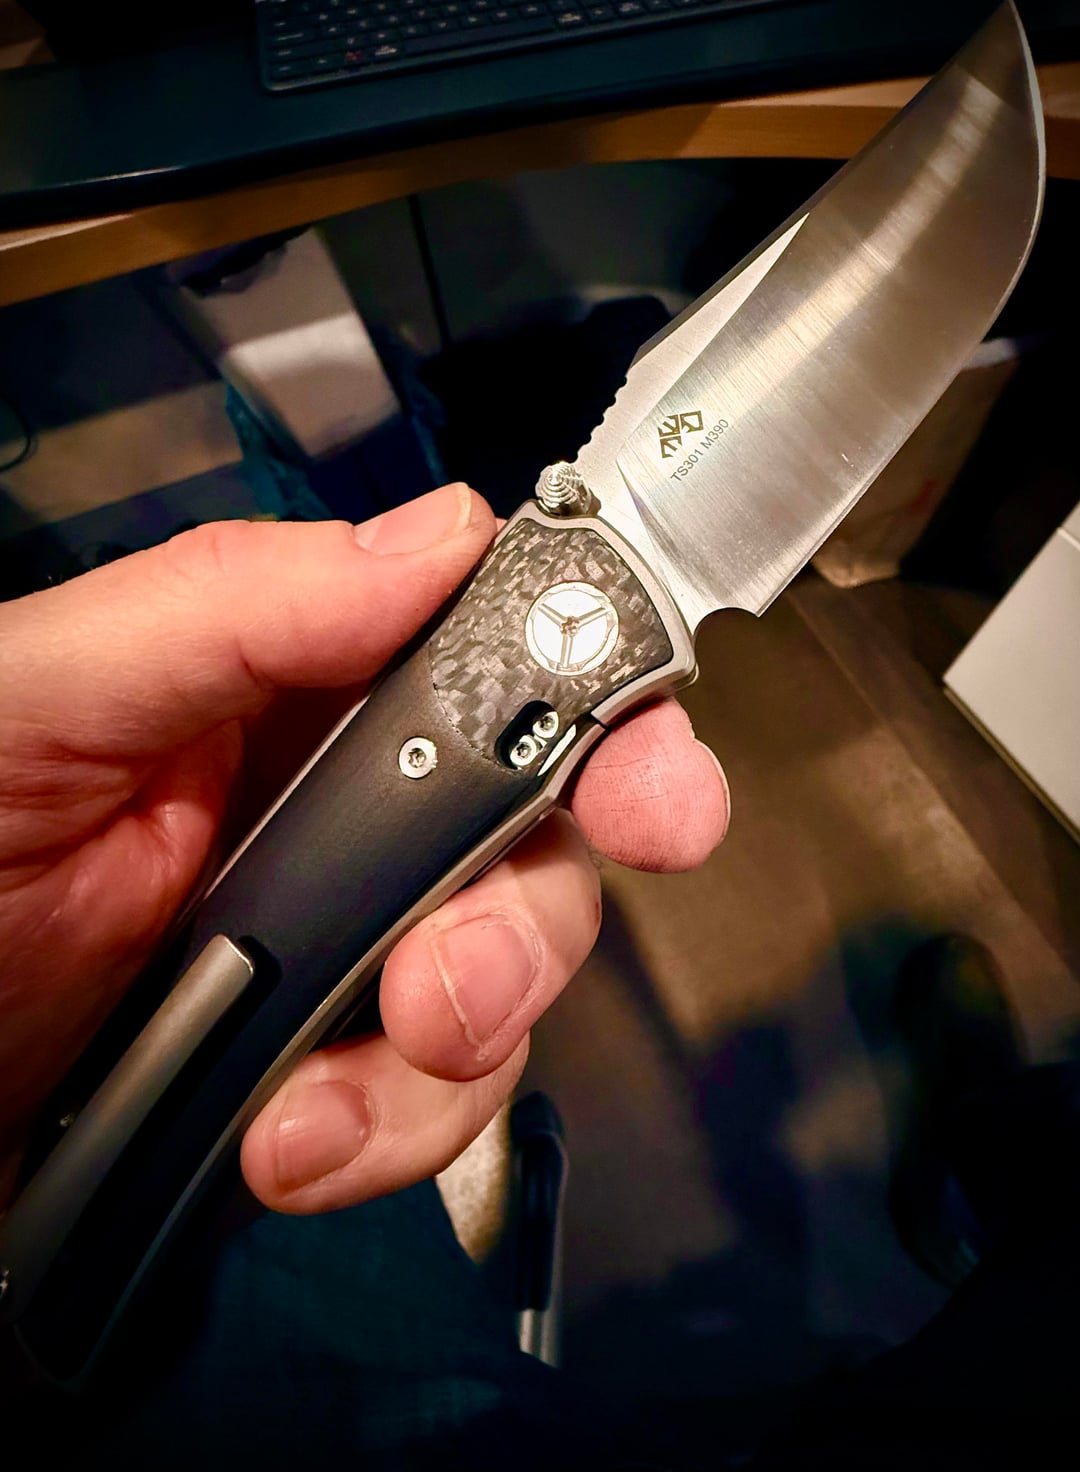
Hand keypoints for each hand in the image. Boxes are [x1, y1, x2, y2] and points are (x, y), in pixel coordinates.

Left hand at [0, 485, 727, 1213]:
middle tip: (460, 985)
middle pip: (539, 833)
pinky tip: (285, 1144)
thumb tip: (442, 541)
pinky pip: (435, 1098)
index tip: (645, 791)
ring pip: (507, 975)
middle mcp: (346, 800)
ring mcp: (346, 939)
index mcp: (293, 683)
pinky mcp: (330, 1061)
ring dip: (452, 1044)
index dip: (603, 705)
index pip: (497, 655)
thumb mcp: (49, 697)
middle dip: (530, 918)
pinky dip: (386, 1134)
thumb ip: (236, 608)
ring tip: (320, 1097)